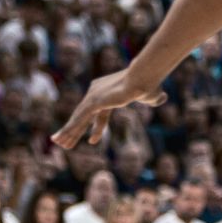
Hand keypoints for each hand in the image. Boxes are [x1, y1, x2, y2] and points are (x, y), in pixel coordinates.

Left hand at [52, 66, 166, 148]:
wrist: (144, 78)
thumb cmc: (150, 85)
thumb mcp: (152, 95)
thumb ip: (153, 98)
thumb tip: (162, 98)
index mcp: (107, 90)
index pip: (99, 112)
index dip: (97, 128)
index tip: (93, 141)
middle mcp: (96, 91)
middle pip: (83, 115)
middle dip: (74, 129)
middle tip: (63, 141)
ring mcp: (94, 96)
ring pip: (78, 118)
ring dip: (68, 132)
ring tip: (59, 144)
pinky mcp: (94, 101)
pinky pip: (80, 118)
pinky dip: (71, 128)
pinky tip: (64, 138)